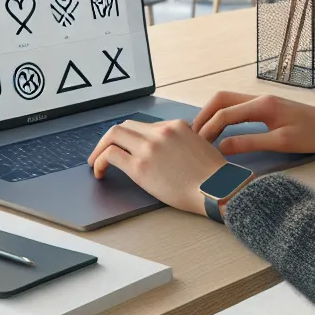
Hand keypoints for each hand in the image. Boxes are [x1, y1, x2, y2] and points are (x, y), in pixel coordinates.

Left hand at [87, 118, 222, 216]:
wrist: (218, 189)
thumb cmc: (214, 177)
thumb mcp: (200, 147)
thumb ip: (182, 142)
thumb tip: (168, 153)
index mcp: (176, 126)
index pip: (144, 125)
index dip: (130, 137)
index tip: (125, 147)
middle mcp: (160, 132)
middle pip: (125, 126)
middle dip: (110, 139)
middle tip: (103, 152)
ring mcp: (149, 147)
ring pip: (113, 135)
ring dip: (101, 148)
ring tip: (96, 162)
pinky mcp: (140, 166)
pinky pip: (111, 155)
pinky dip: (101, 161)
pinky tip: (100, 172)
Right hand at [189, 92, 314, 156]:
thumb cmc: (314, 135)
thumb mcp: (282, 142)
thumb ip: (250, 143)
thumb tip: (221, 148)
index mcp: (262, 105)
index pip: (225, 114)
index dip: (208, 129)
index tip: (197, 146)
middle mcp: (259, 98)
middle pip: (221, 99)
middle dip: (204, 116)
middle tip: (193, 137)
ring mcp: (262, 100)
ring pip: (228, 100)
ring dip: (212, 113)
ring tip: (202, 133)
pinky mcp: (266, 106)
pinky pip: (237, 106)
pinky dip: (223, 115)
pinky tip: (220, 129)